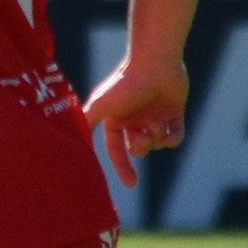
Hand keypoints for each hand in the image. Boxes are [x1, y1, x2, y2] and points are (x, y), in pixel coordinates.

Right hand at [83, 52, 190, 188]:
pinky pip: (176, 135)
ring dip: (156, 137)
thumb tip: (71, 142)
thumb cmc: (125, 84)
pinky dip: (173, 139)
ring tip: (155, 122)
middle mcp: (134, 120)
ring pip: (157, 143)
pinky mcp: (174, 113)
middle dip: (141, 148)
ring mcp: (154, 116)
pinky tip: (170, 136)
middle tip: (142, 136)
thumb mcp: (100, 106)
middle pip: (138, 148)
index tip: (132, 184)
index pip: (116, 149)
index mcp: (116, 120)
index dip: (122, 167)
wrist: (154, 63)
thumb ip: (86, 124)